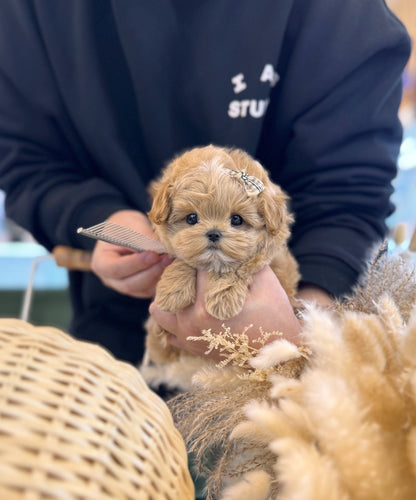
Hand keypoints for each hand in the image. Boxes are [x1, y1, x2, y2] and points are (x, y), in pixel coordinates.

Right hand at [90, 209, 172, 297]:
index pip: (116, 268)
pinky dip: (163, 279)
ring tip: (171, 260)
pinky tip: (172, 267)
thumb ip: (143, 236)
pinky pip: (151, 290)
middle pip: (130, 284)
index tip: (153, 255)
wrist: (128, 231)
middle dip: (151, 271)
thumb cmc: (126, 225)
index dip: (135, 263)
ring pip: (142, 289)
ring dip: (159, 276)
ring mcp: (125, 287)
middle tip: (167, 258)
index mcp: (101, 263)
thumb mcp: (131, 224)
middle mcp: (111, 280)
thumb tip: (160, 247)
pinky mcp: (140, 289)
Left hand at [149, 266, 301, 359]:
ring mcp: (186, 335)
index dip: (207, 257)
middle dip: (187, 272)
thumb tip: (234, 242)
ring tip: (191, 290)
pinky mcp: (188, 346)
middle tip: (203, 270)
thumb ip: (246, 259)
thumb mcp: (265, 282)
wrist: (277, 354)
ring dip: (172, 295)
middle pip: (173, 282)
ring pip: (160, 307)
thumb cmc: (273, 315)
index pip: (195, 267)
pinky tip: (192, 309)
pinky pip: (167, 329)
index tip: (215, 254)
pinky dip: (175, 317)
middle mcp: (191, 320)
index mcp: (208, 304)